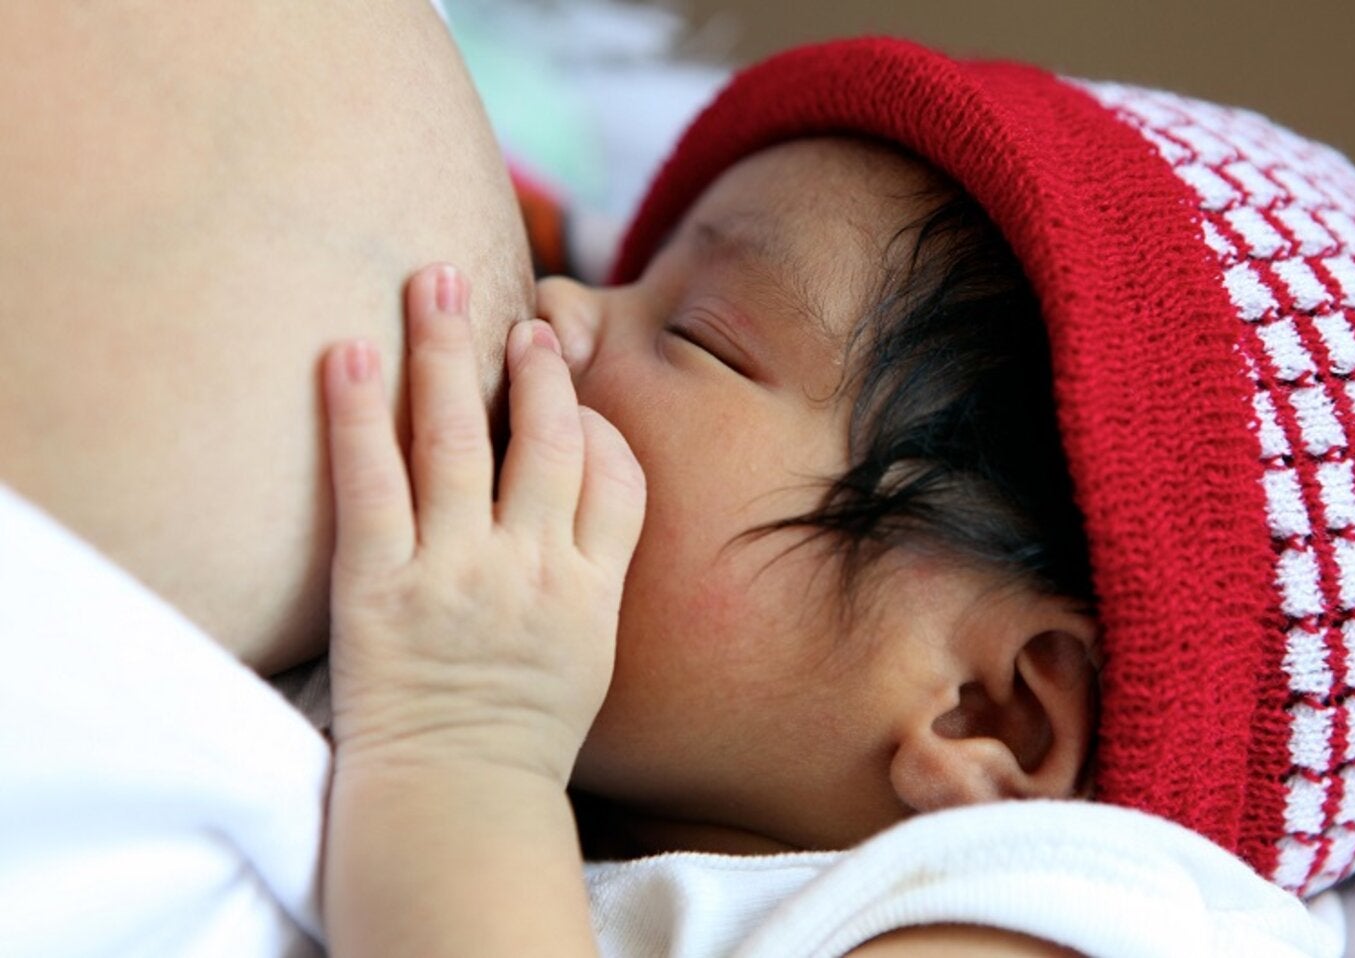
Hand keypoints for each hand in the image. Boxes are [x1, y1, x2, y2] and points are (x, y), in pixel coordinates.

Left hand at [321, 263, 644, 785]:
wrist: (452, 799)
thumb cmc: (521, 729)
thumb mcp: (588, 651)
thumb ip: (591, 570)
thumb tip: (577, 496)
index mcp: (590, 587)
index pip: (616, 473)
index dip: (594, 416)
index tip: (567, 382)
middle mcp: (532, 567)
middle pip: (546, 435)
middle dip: (534, 362)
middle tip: (519, 315)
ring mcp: (456, 572)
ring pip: (459, 435)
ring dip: (447, 348)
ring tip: (433, 280)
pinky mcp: (379, 586)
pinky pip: (371, 481)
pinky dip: (360, 411)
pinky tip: (348, 352)